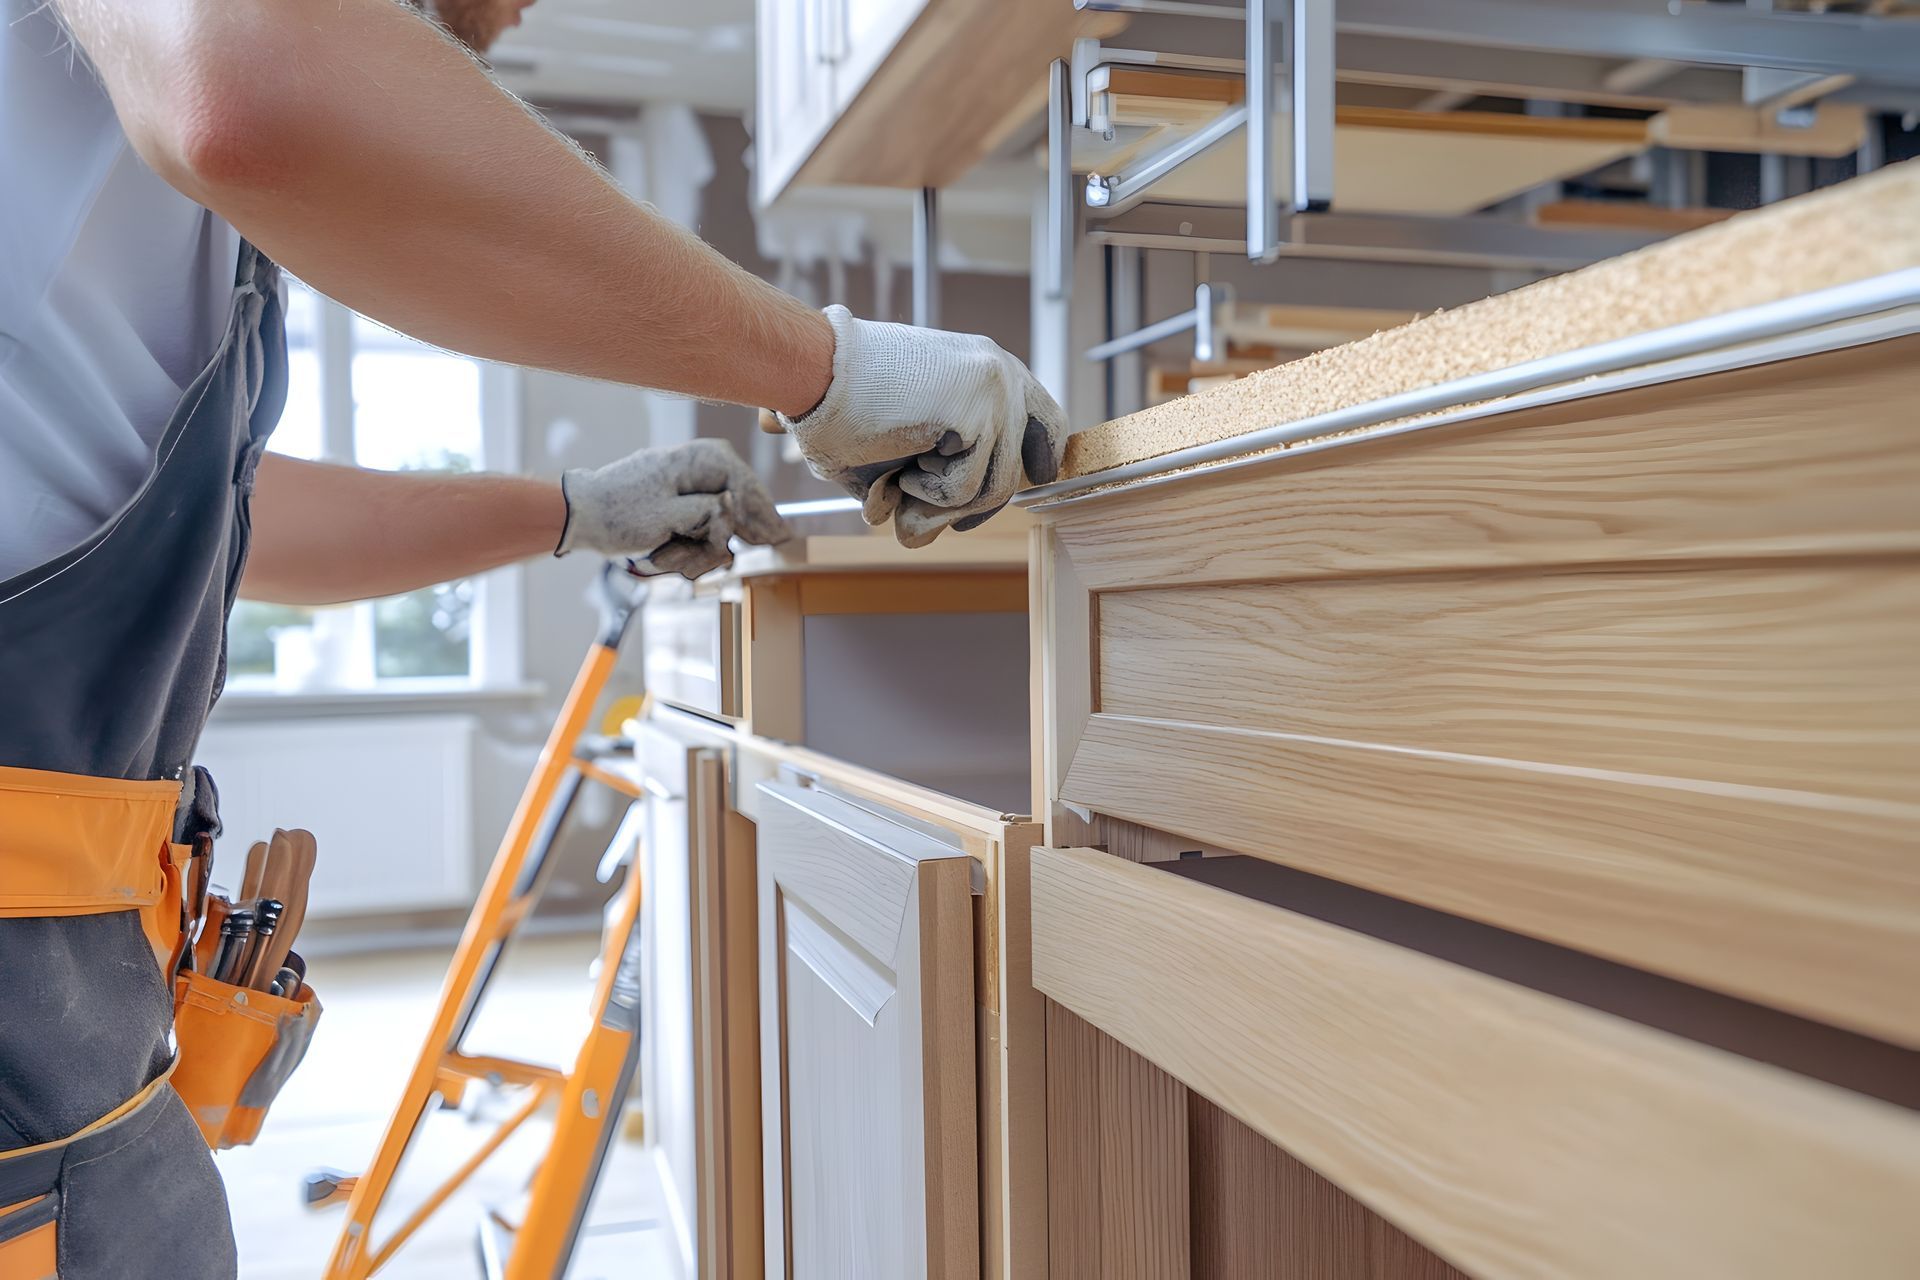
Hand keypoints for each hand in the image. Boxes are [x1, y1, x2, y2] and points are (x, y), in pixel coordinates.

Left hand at [556, 439, 788, 579]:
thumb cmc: (619, 514)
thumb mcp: (669, 517)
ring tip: (675, 563)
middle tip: (732, 557)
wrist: (578, 515)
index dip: (759, 514)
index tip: (774, 539)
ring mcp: (684, 482)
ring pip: (716, 518)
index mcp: (696, 460)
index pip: (744, 484)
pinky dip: (689, 545)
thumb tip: (737, 511)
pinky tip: (673, 559)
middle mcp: (695, 465)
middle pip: (734, 502)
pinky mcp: (675, 499)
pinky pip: (698, 523)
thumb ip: (710, 513)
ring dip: (700, 547)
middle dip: (725, 535)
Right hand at [778, 306, 1067, 547]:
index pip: (1045, 417)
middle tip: (922, 515)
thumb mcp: (901, 449)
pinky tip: (902, 469)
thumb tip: (920, 537)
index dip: (1041, 454)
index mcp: (988, 369)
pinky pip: (966, 489)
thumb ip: (926, 484)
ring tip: (901, 479)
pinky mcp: (977, 414)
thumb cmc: (843, 405)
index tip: (1039, 477)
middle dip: (972, 506)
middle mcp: (1001, 374)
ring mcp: (994, 392)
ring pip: (992, 488)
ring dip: (938, 501)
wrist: (813, 369)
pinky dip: (927, 494)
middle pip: (1017, 467)